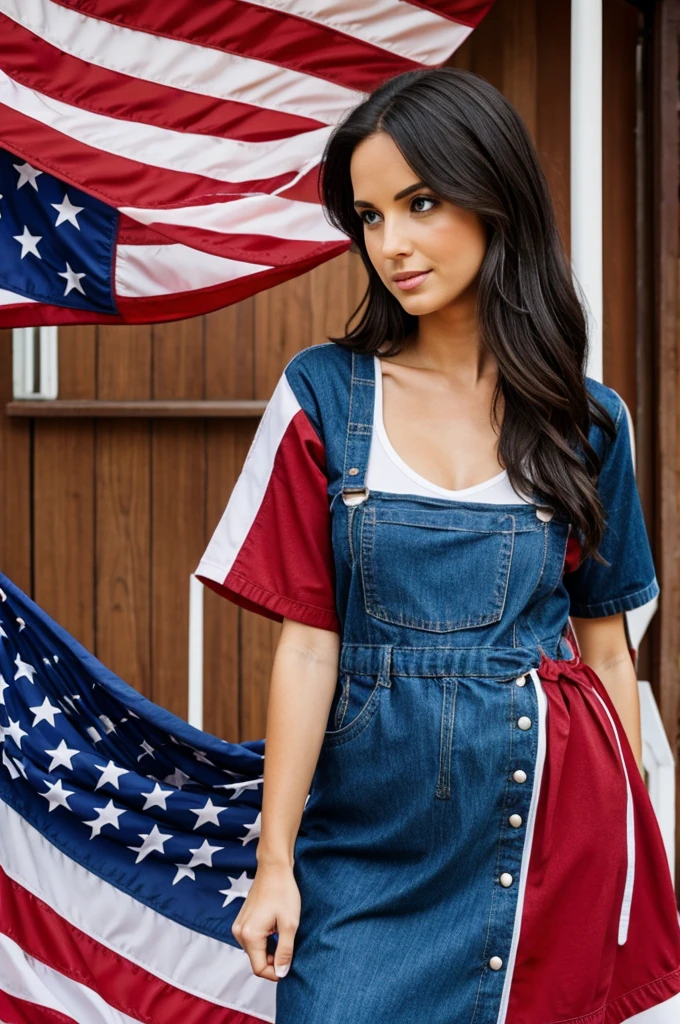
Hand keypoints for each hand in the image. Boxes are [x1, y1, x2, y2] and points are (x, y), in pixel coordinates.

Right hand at [231, 862, 300, 981]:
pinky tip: (275, 928)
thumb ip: (285, 952)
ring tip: (283, 933)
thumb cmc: (283, 892)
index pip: (259, 969)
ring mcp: (239, 926)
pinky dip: (264, 940)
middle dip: (273, 960)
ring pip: (255, 951)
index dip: (275, 972)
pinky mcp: (242, 920)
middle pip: (256, 960)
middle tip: (289, 945)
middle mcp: (239, 932)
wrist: (273, 868)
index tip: (289, 964)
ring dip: (269, 949)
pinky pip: (252, 940)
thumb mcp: (289, 925)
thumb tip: (281, 974)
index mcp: (249, 935)